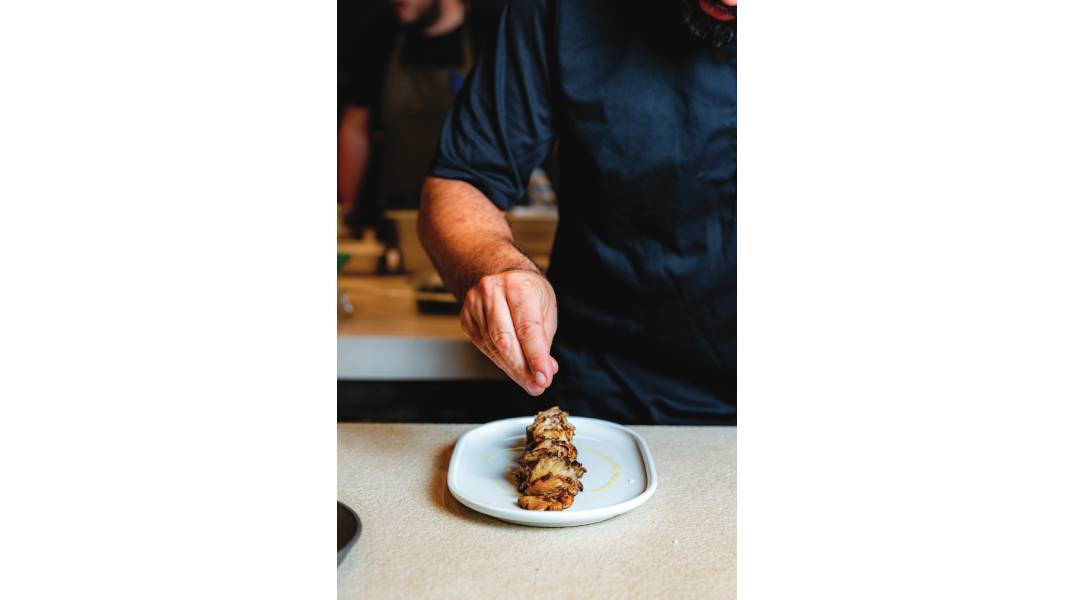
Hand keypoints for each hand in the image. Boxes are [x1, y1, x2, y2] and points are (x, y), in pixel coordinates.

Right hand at [460, 269, 558, 395]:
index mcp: (518, 286)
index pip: (527, 329)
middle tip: (536, 386)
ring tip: (528, 380)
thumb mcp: (546, 310)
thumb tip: (544, 371)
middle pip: (505, 340)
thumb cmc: (528, 292)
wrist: (503, 274)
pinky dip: (499, 360)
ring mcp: (474, 304)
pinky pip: (483, 347)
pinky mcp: (465, 318)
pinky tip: (511, 365)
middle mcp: (492, 292)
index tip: (543, 378)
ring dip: (512, 368)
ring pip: (493, 347)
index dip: (535, 357)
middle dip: (522, 369)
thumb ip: (543, 341)